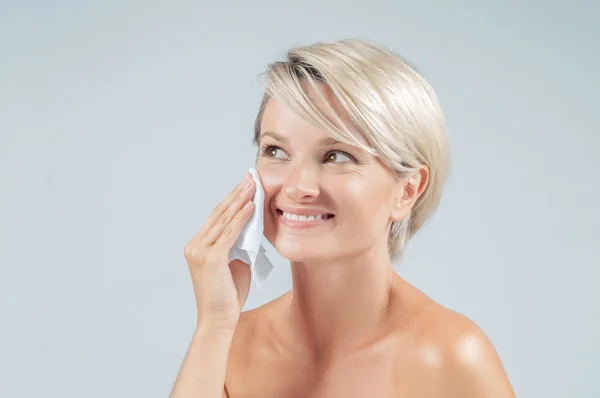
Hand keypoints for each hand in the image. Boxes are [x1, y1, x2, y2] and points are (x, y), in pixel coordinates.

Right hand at [183, 173, 255, 332]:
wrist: (219, 320)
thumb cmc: (228, 295)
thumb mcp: (235, 264)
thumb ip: (238, 245)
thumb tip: (250, 228)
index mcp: (198, 246)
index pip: (217, 217)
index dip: (231, 200)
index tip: (245, 185)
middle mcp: (195, 245)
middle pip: (219, 213)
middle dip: (237, 193)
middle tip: (250, 176)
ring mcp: (200, 251)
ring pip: (224, 220)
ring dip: (240, 200)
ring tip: (252, 184)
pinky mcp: (210, 258)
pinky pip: (229, 233)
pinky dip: (241, 219)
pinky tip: (250, 206)